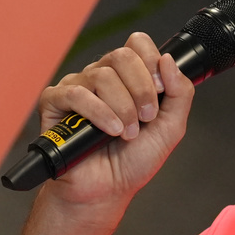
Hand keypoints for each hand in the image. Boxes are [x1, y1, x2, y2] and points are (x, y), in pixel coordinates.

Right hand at [35, 32, 194, 211]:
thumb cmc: (132, 162)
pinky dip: (99, 113)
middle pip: (122, 56)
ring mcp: (77, 87)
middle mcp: (101, 76)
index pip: (137, 44)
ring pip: (102, 75)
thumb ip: (180, 93)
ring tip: (126, 133)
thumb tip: (169, 60)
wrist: (106, 191)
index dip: (151, 63)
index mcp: (127, 77)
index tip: (159, 92)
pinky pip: (77, 93)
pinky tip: (109, 131)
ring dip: (122, 107)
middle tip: (144, 118)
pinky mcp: (55, 102)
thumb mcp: (170, 127)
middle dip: (141, 90)